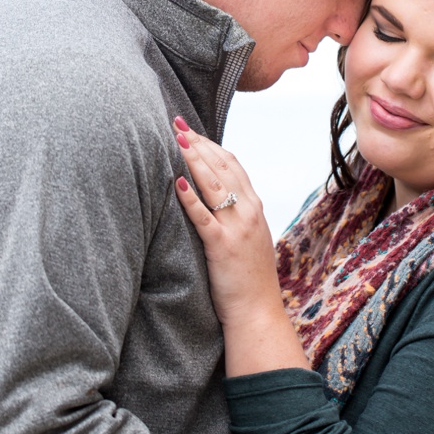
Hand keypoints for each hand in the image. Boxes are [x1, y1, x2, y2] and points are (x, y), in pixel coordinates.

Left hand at [171, 116, 279, 325]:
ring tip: (176, 140)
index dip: (211, 144)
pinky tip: (176, 182)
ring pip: (214, 185)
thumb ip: (237, 216)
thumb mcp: (249, 239)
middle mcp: (249, 212)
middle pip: (223, 168)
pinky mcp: (222, 247)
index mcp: (254, 208)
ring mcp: (237, 228)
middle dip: (199, 143)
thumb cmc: (249, 278)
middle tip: (176, 123)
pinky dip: (190, 199)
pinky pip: (204, 218)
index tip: (190, 129)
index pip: (232, 165)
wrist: (258, 310)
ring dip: (194, 160)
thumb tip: (216, 199)